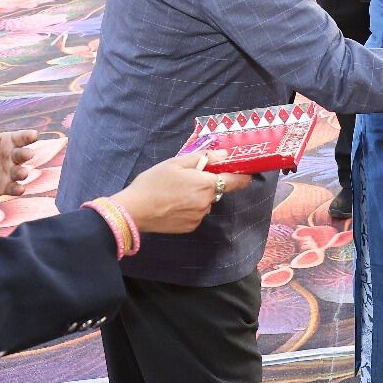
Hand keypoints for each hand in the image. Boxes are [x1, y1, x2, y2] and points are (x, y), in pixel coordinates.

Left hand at [0, 128, 37, 197]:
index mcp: (6, 142)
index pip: (21, 138)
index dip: (28, 136)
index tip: (33, 135)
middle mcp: (11, 157)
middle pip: (23, 154)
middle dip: (27, 154)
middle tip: (28, 154)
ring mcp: (8, 173)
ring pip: (20, 172)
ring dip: (23, 172)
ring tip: (22, 173)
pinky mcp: (2, 187)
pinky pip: (13, 188)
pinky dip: (18, 189)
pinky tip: (19, 189)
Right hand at [109, 152, 251, 234]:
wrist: (134, 211)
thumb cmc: (153, 183)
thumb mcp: (176, 163)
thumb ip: (203, 158)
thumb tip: (224, 155)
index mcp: (206, 184)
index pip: (235, 182)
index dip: (243, 177)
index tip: (248, 174)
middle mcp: (206, 202)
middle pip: (216, 190)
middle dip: (208, 184)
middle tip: (189, 178)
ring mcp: (199, 217)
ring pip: (205, 202)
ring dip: (198, 197)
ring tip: (176, 192)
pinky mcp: (190, 227)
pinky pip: (196, 214)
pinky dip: (190, 208)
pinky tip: (173, 204)